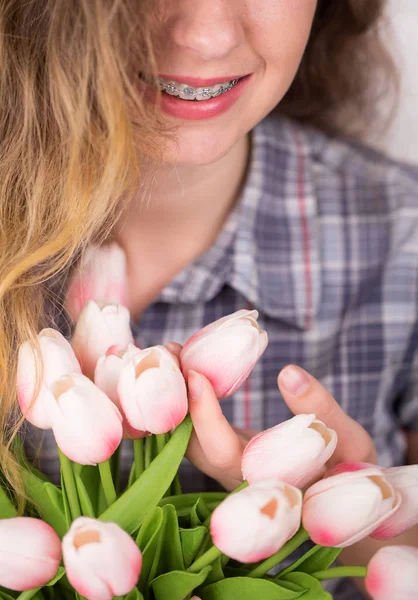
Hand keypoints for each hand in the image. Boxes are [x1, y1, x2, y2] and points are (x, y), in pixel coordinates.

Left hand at [166, 338, 376, 489]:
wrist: (345, 497)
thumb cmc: (354, 473)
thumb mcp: (351, 442)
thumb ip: (321, 408)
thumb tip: (289, 372)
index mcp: (266, 482)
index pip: (222, 452)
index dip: (205, 415)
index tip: (196, 372)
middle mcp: (238, 479)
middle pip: (191, 445)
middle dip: (176, 398)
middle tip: (170, 350)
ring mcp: (229, 467)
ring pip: (188, 436)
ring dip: (177, 394)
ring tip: (173, 350)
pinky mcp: (229, 452)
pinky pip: (197, 428)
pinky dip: (188, 396)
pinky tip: (187, 364)